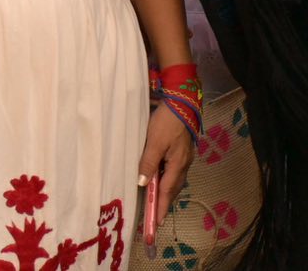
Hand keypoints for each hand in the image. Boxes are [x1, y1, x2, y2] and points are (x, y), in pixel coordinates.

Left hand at [137, 103, 194, 243]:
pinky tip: (160, 179)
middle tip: (156, 217)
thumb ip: (149, 163)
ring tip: (157, 202)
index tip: (157, 222)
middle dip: (165, 203)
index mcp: (178, 165)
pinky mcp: (181, 152)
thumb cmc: (166, 123)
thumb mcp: (154, 143)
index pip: (168, 192)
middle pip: (173, 188)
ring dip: (166, 192)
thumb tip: (143, 184)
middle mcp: (183, 165)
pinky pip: (173, 171)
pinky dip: (166, 179)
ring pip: (174, 180)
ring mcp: (183, 158)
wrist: (181, 104)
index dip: (162, 207)